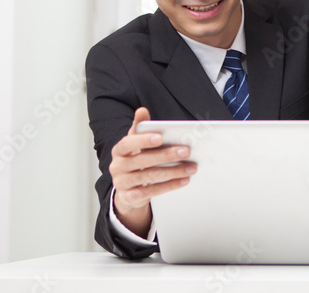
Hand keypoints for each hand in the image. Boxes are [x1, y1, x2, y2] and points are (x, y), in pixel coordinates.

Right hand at [109, 107, 195, 236]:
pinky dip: (169, 186)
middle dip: (166, 155)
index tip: (160, 137)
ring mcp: (122, 183)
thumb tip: (141, 110)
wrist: (127, 190)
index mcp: (119, 150)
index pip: (128, 143)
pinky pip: (151, 192)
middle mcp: (117, 166)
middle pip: (142, 160)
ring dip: (173, 171)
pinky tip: (183, 181)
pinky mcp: (130, 197)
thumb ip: (140, 128)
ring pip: (149, 176)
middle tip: (186, 151)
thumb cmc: (136, 160)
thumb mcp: (136, 144)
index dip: (142, 140)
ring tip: (191, 168)